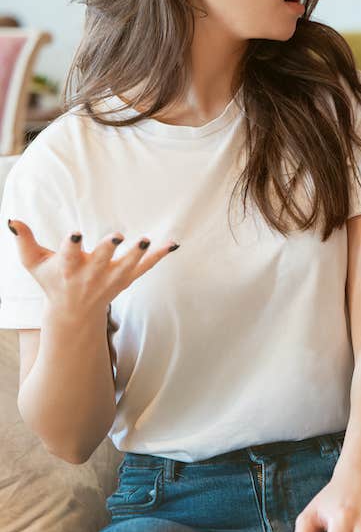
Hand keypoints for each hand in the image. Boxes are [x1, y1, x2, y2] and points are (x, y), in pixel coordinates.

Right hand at [7, 219, 178, 320]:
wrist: (73, 313)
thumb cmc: (52, 281)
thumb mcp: (34, 264)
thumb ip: (24, 241)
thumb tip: (12, 218)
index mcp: (68, 269)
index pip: (68, 256)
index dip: (70, 246)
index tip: (73, 235)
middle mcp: (91, 274)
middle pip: (101, 261)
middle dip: (108, 249)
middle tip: (117, 235)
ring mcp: (111, 278)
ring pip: (127, 265)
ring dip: (139, 253)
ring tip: (148, 239)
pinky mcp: (127, 279)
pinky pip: (146, 267)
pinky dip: (160, 256)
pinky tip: (174, 243)